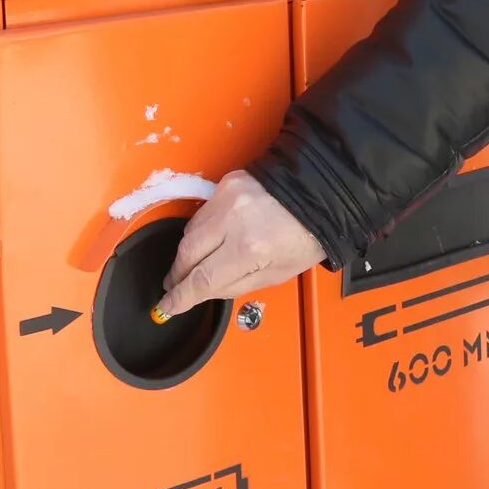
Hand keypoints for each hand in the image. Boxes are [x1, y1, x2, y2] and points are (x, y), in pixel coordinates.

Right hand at [154, 170, 326, 318]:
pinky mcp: (226, 183)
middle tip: (175, 286)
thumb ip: (235, 286)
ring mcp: (227, 198)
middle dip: (178, 274)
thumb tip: (202, 292)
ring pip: (190, 231)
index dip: (181, 297)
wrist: (321, 193)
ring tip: (192, 265)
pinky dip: (201, 229)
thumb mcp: (277, 274)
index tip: (168, 305)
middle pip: (187, 254)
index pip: (202, 280)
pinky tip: (209, 239)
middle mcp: (233, 221)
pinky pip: (202, 212)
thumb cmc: (306, 236)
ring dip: (188, 252)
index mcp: (250, 249)